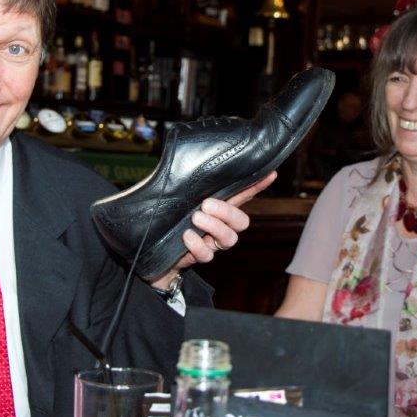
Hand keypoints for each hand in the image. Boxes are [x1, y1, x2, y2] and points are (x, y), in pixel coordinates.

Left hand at [150, 171, 276, 288]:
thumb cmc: (160, 218)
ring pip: (229, 239)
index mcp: (215, 207)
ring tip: (195, 218)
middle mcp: (217, 226)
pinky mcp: (198, 258)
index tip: (270, 173)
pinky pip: (207, 255)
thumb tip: (181, 158)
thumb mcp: (171, 195)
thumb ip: (179, 181)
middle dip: (227, 212)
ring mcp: (210, 243)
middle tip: (206, 204)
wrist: (146, 249)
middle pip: (241, 222)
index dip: (257, 185)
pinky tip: (186, 236)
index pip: (241, 195)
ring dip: (215, 227)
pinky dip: (198, 245)